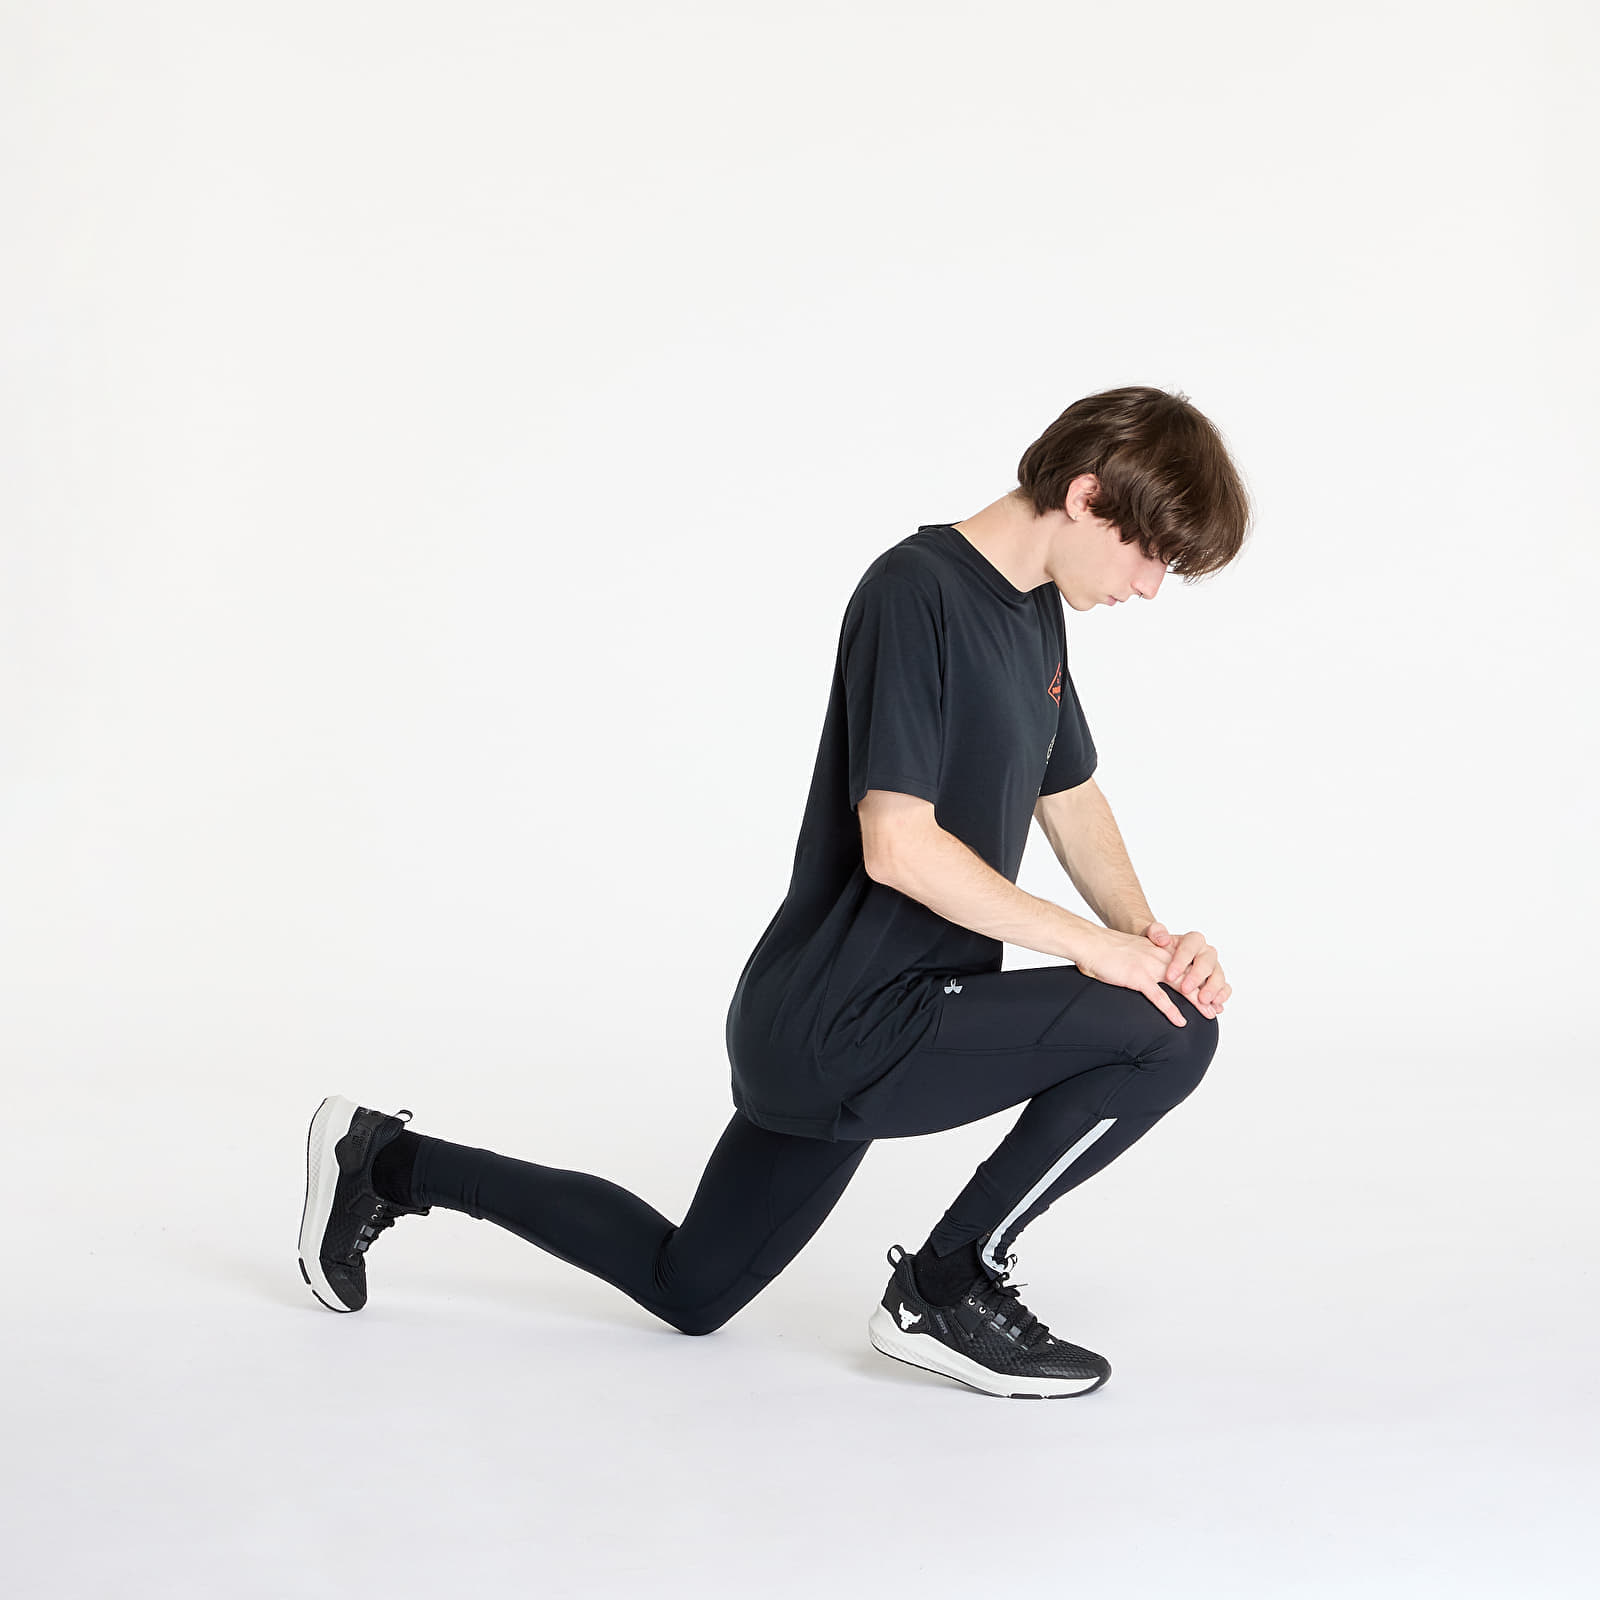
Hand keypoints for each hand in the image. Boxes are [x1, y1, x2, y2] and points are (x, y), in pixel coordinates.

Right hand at [1077, 927, 1200, 1027]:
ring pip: (1182, 986)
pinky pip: (1159, 997)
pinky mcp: (1137, 977)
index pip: (1189, 964)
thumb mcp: (1135, 950)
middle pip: (1191, 975)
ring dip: (1197, 1001)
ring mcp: (1150, 966)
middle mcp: (1160, 956)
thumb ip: (1148, 960)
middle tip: (1217, 1008)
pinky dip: (1171, 1011)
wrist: (1091, 942)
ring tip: (1208, 1015)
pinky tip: (1180, 1021)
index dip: (1203, 978)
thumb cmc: (1108, 949)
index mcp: (1161, 949)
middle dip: (1207, 992)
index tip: (1212, 992)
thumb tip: (1153, 975)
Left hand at [1139, 922, 1228, 1019]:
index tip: (1169, 976)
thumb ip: (1155, 932)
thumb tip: (1163, 940)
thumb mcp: (1151, 937)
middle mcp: (1206, 952)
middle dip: (1197, 976)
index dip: (1181, 961)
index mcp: (1192, 940)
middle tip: (1185, 989)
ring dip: (1212, 988)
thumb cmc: (1157, 948)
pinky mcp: (1218, 981)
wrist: (1161, 958)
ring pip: (1219, 975)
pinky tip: (1216, 1005)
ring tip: (1203, 1000)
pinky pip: (1225, 987)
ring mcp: (1214, 967)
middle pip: (1207, 961)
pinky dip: (1222, 996)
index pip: (1190, 946)